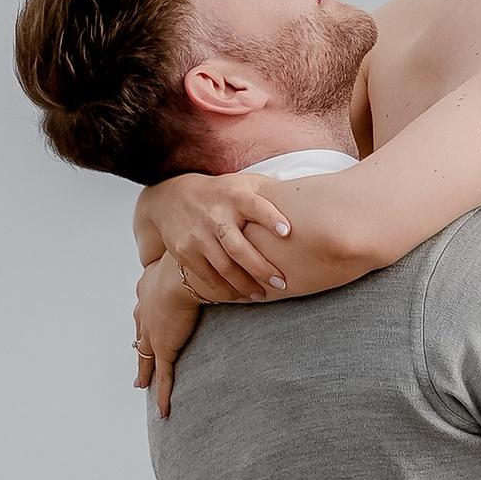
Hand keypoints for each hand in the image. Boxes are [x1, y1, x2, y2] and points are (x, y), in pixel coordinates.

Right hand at [131, 169, 293, 300]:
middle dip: (261, 268)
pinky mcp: (185, 252)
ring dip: (245, 286)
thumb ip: (270, 191)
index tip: (287, 231)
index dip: (270, 217)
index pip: (254, 205)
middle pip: (238, 247)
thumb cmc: (222, 192)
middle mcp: (215, 216)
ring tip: (262, 296)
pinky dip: (225, 290)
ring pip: (223, 267)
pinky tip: (240, 296)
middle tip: (282, 283)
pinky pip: (207, 277)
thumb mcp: (243, 183)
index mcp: (234, 197)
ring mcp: (198, 236)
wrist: (172, 198)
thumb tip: (308, 199)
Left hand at [134, 256, 203, 415]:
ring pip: (145, 357)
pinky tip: (163, 412)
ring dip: (144, 373)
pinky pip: (163, 377)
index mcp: (149, 287)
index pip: (146, 306)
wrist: (189, 273)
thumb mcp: (196, 260)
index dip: (146, 317)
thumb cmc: (196, 259)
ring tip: (140, 384)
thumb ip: (207, 264)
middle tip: (138, 355)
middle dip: (139, 345)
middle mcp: (145, 310)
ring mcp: (152, 332)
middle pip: (140, 333)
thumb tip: (229, 260)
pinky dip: (163, 396)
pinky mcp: (163, 348)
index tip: (145, 321)